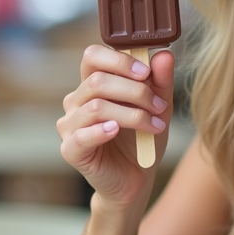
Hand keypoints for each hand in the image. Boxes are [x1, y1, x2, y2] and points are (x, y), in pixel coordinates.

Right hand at [57, 46, 174, 206]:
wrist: (137, 179)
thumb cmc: (142, 139)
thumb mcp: (158, 108)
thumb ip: (160, 81)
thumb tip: (164, 55)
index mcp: (92, 84)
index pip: (92, 56)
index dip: (119, 60)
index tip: (146, 73)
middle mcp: (76, 101)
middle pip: (97, 81)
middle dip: (134, 91)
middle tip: (159, 106)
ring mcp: (69, 125)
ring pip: (95, 107)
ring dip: (131, 114)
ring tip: (154, 125)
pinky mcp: (70, 149)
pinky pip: (82, 135)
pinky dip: (102, 131)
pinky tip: (117, 131)